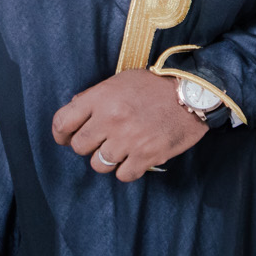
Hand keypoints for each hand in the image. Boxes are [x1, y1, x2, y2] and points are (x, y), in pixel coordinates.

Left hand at [49, 70, 205, 180]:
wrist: (193, 93)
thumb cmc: (156, 85)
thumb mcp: (121, 80)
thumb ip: (95, 95)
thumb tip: (75, 108)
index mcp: (101, 98)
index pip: (63, 121)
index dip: (61, 134)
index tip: (66, 138)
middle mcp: (110, 119)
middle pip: (79, 147)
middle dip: (87, 146)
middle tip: (100, 142)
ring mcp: (128, 139)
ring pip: (99, 164)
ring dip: (107, 160)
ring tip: (120, 150)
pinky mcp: (146, 155)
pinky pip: (123, 175)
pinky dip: (128, 170)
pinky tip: (135, 159)